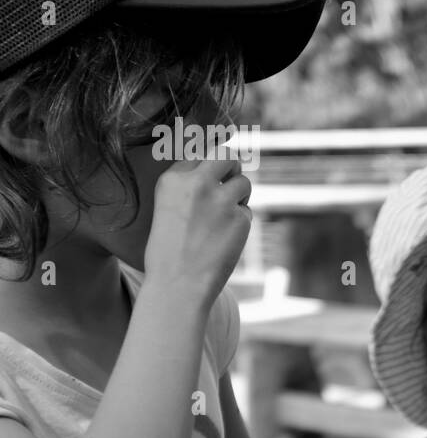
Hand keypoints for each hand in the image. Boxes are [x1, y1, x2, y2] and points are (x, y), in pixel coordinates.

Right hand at [145, 151, 252, 314]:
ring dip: (239, 197)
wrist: (177, 284)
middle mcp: (197, 183)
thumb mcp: (168, 208)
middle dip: (232, 168)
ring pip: (244, 183)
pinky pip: (247, 212)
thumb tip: (221, 169)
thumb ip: (189, 187)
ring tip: (222, 221)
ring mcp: (221, 199)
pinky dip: (240, 224)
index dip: (209, 166)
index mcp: (172, 179)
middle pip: (226, 156)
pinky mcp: (240, 218)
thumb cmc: (168, 252)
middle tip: (230, 183)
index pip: (200, 153)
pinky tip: (224, 241)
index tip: (211, 178)